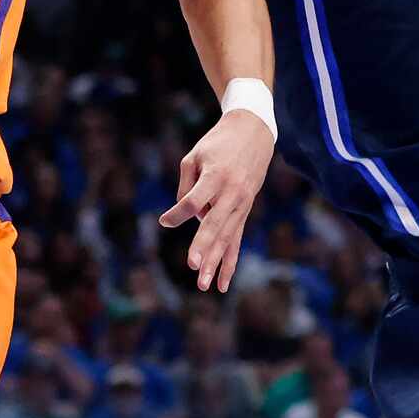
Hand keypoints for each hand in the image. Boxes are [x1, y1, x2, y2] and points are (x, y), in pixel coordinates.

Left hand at [159, 108, 274, 293]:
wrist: (253, 133)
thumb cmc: (217, 143)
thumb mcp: (196, 155)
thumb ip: (187, 185)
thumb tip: (185, 216)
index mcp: (217, 176)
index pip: (194, 201)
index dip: (178, 214)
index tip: (164, 220)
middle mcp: (232, 192)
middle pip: (214, 224)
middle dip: (204, 246)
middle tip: (193, 266)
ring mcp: (242, 204)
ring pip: (227, 238)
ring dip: (216, 262)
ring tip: (203, 285)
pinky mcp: (246, 211)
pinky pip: (236, 240)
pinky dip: (230, 261)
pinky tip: (223, 283)